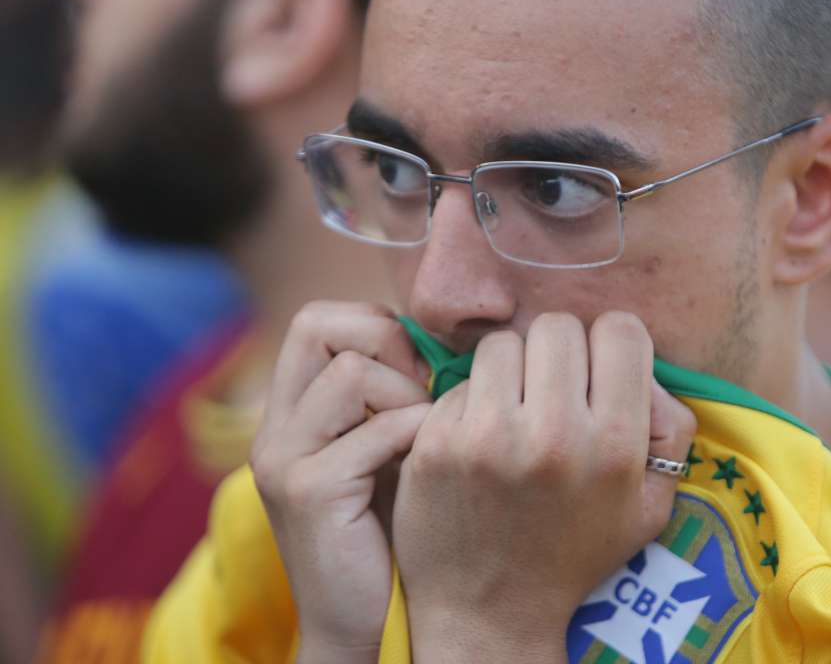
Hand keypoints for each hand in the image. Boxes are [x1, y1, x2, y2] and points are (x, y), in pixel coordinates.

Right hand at [250, 301, 432, 660]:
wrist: (363, 624)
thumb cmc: (391, 533)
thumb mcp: (385, 450)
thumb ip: (394, 396)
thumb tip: (444, 337)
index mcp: (288, 414)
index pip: (316, 320)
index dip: (376, 327)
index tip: (417, 369)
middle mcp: (273, 429)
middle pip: (316, 323)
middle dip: (386, 343)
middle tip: (420, 391)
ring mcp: (284, 459)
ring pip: (351, 372)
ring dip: (408, 396)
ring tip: (425, 437)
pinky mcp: (309, 492)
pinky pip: (379, 430)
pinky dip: (417, 436)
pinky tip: (428, 465)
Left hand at [393, 312, 696, 662]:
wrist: (491, 612)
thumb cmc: (576, 551)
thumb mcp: (651, 504)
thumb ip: (669, 429)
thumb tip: (644, 368)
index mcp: (614, 444)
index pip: (620, 329)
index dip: (613, 346)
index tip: (601, 373)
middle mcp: (553, 433)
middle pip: (558, 326)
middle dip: (560, 353)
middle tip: (554, 391)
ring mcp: (487, 436)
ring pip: (503, 344)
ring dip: (511, 370)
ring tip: (513, 411)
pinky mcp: (436, 443)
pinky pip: (460, 382)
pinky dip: (472, 402)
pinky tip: (478, 439)